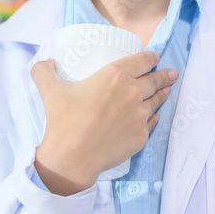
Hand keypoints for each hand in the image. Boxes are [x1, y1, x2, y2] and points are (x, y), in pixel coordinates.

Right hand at [30, 50, 177, 195]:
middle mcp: (133, 92)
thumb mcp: (50, 90)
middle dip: (164, 75)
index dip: (151, 57)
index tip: (155, 57)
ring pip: (157, 101)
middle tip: (170, 74)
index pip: (142, 61)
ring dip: (163, 94)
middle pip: (154, 80)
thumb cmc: (64, 121)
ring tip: (168, 90)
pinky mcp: (141, 135)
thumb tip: (45, 63)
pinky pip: (152, 122)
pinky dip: (154, 117)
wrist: (73, 156)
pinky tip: (155, 116)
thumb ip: (44, 72)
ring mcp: (140, 115)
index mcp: (115, 75)